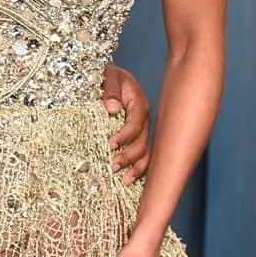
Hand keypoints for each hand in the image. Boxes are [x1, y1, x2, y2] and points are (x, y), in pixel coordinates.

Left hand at [102, 63, 150, 182]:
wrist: (112, 78)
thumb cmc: (109, 76)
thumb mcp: (109, 75)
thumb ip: (110, 89)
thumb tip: (112, 107)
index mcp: (139, 104)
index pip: (134, 124)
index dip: (124, 136)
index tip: (110, 145)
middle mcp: (143, 120)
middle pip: (142, 142)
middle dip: (129, 156)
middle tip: (113, 167)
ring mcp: (143, 131)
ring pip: (146, 152)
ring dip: (137, 167)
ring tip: (124, 180)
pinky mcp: (138, 138)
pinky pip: (144, 156)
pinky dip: (140, 169)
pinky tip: (131, 180)